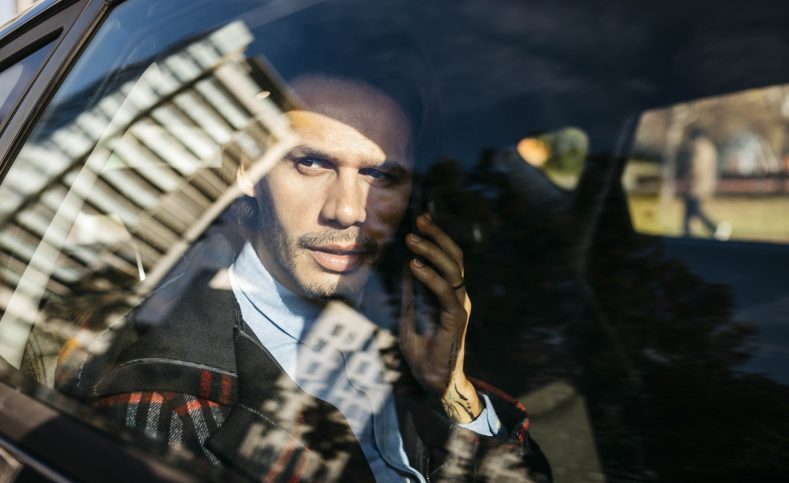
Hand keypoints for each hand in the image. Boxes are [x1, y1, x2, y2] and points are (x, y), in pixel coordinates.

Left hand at [400, 213, 481, 422]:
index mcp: (449, 293)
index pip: (447, 258)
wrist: (431, 379)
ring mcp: (459, 306)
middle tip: (420, 220)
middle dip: (437, 236)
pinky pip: (445, 292)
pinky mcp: (456, 319)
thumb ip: (410, 289)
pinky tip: (414, 267)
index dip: (436, 237)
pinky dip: (430, 276)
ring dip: (431, 252)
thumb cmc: (421, 348)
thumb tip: (405, 262)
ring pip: (452, 270)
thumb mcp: (409, 311)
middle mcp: (458, 296)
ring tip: (412, 240)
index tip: (421, 219)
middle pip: (454, 257)